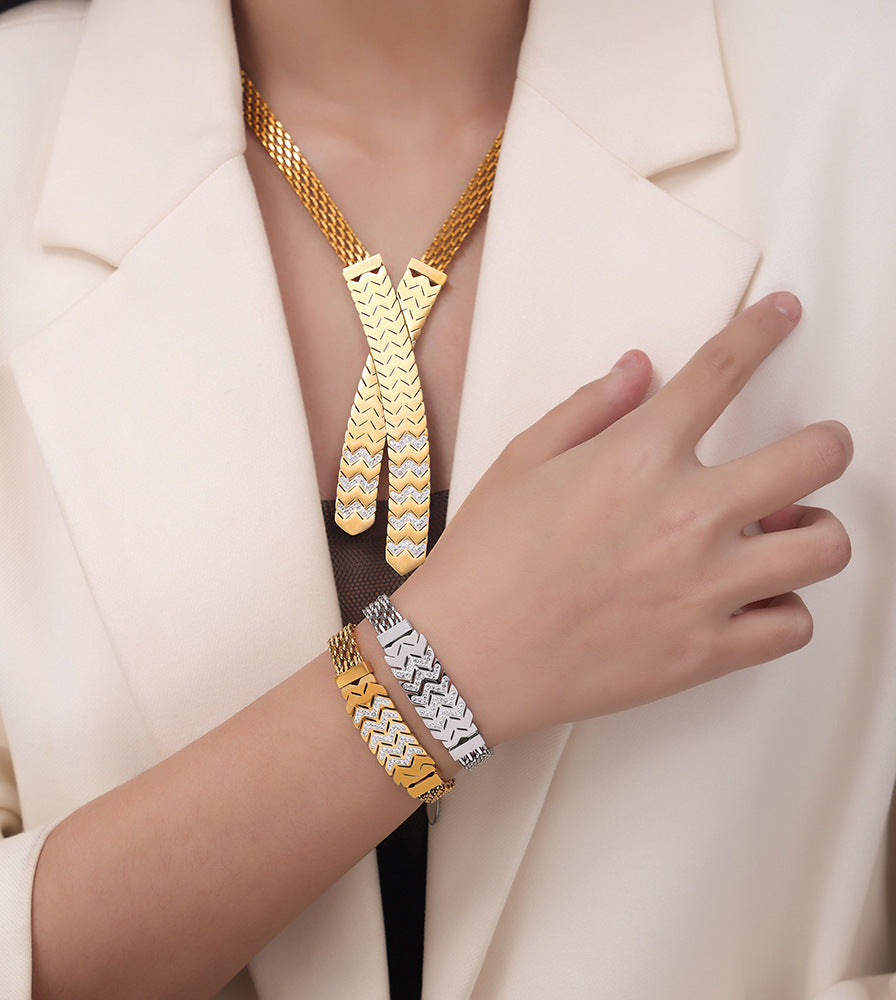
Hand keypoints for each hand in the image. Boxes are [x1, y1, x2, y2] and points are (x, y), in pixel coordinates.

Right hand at [396, 293, 851, 745]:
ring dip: (815, 531)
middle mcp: (688, 515)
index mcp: (638, 456)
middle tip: (817, 447)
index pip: (724, 370)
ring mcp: (705, 587)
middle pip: (817, 457)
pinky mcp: (706, 652)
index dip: (763, 329)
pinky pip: (793, 625)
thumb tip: (639, 369)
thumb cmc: (486, 559)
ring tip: (785, 533)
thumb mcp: (523, 461)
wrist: (465, 656)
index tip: (783, 315)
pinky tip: (752, 598)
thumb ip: (590, 407)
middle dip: (829, 442)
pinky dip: (783, 608)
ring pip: (825, 547)